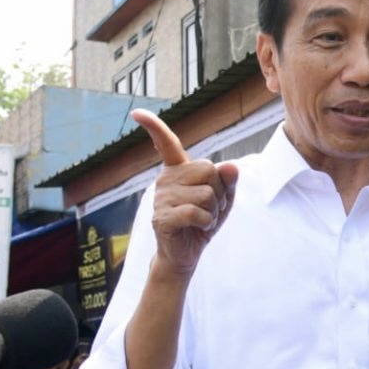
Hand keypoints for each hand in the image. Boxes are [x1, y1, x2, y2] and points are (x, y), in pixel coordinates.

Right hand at [138, 109, 238, 277]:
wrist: (186, 256)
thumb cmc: (202, 223)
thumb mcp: (221, 200)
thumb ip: (227, 181)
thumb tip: (231, 166)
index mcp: (177, 170)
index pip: (166, 143)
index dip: (154, 126)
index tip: (136, 112)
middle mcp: (165, 179)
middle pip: (209, 170)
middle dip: (219, 192)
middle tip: (209, 209)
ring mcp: (160, 197)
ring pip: (206, 194)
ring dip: (214, 211)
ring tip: (202, 220)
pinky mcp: (162, 217)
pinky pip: (197, 212)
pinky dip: (207, 222)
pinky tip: (198, 227)